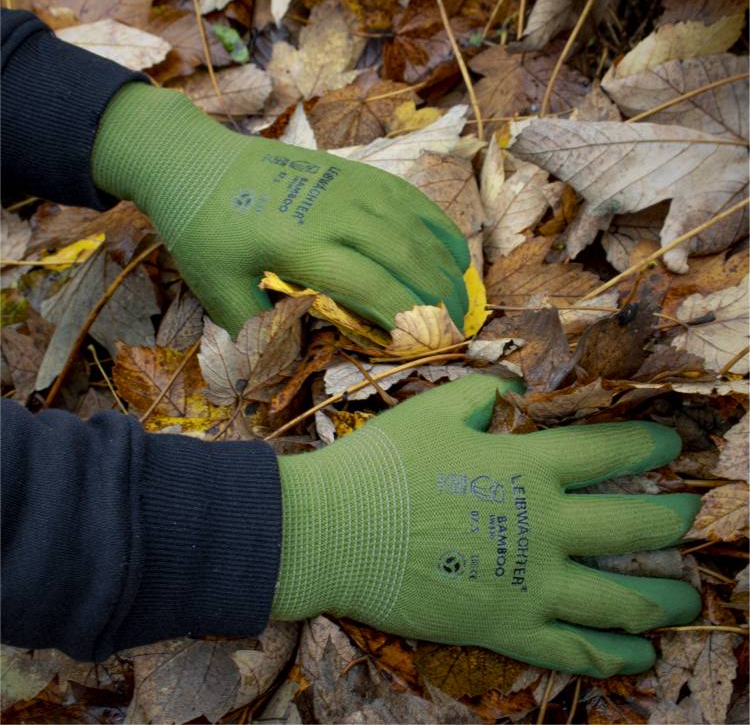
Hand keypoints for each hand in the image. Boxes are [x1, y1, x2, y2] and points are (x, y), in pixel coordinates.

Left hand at [92, 83, 469, 335]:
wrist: (195, 162)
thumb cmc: (205, 231)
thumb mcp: (216, 290)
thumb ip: (257, 332)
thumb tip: (295, 366)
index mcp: (301, 246)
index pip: (372, 288)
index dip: (405, 321)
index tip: (424, 347)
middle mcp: (335, 213)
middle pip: (406, 259)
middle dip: (437, 301)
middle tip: (453, 333)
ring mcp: (349, 186)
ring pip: (416, 228)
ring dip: (446, 267)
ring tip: (461, 301)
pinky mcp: (355, 171)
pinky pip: (411, 199)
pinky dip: (439, 228)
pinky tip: (455, 253)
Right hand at [272, 375, 700, 677]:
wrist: (334, 531)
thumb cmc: (383, 465)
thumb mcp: (433, 411)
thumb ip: (482, 394)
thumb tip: (510, 386)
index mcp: (527, 466)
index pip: (608, 452)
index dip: (648, 444)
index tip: (671, 444)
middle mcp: (544, 525)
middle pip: (633, 526)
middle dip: (672, 519)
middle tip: (688, 516)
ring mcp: (530, 582)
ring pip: (620, 598)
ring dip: (663, 599)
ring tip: (685, 599)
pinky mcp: (506, 626)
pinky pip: (574, 651)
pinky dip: (615, 655)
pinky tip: (640, 655)